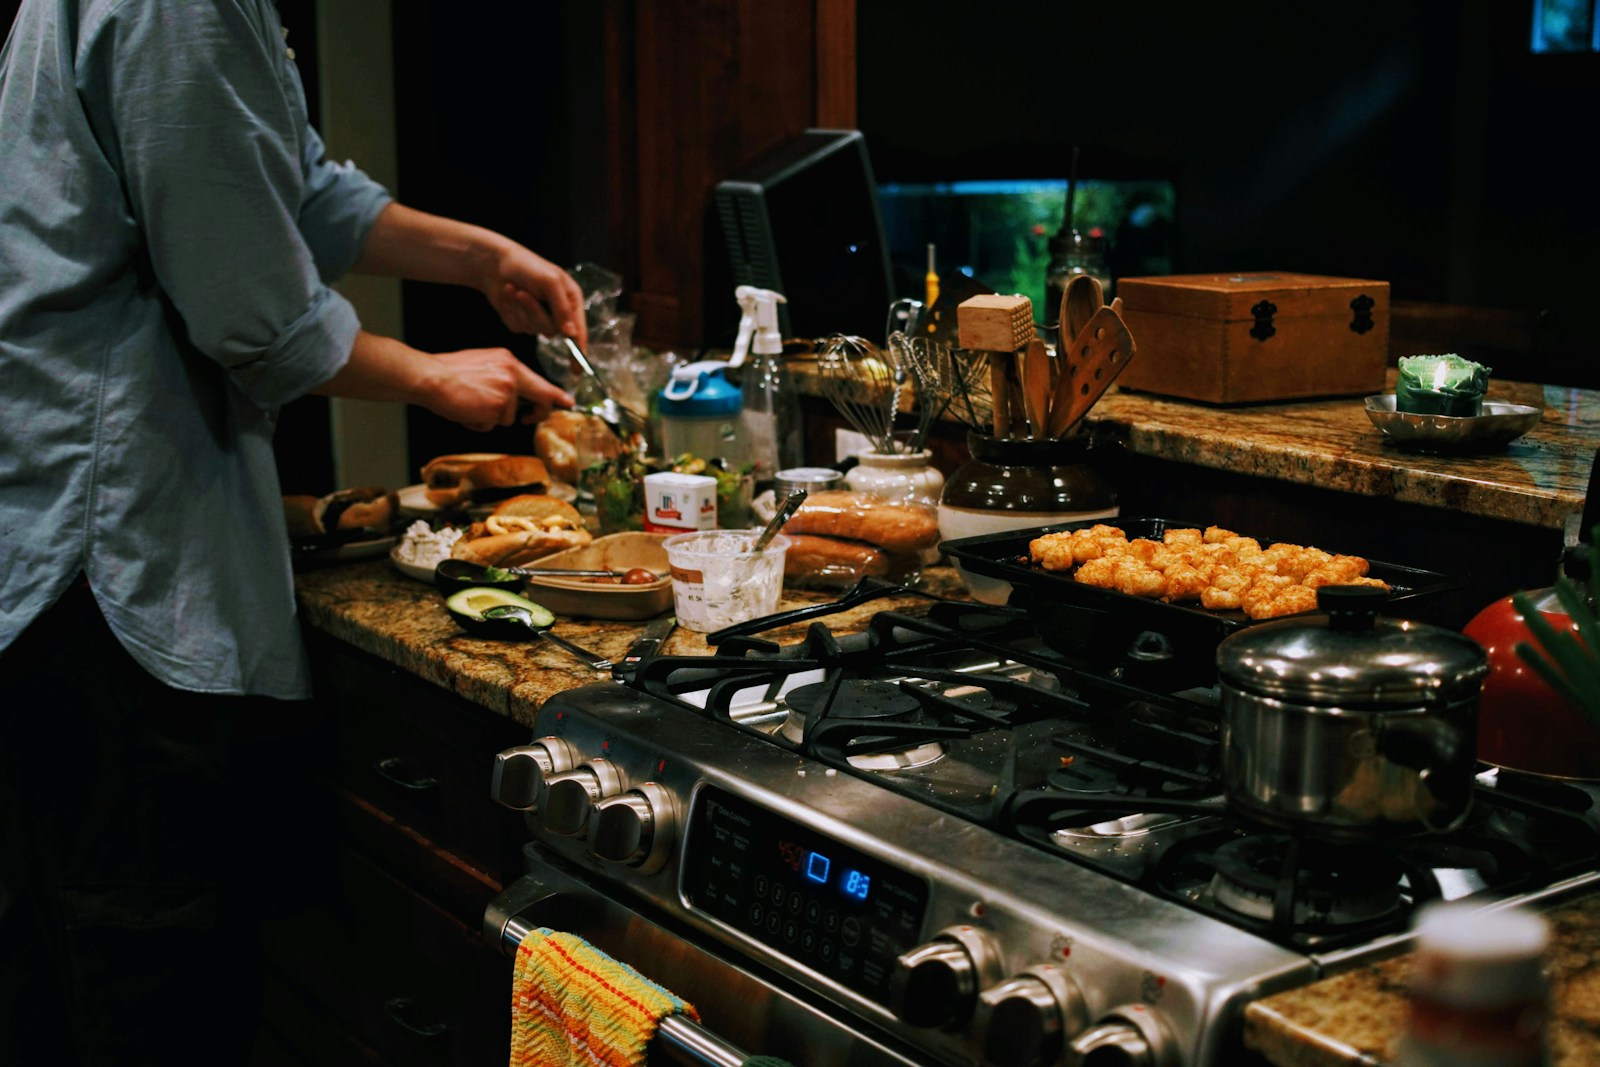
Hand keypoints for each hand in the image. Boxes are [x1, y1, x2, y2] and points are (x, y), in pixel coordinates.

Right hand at [424, 348, 573, 431]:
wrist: (430, 377)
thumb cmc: (449, 373)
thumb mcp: (483, 364)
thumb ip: (504, 377)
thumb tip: (516, 394)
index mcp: (509, 362)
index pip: (539, 380)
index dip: (556, 394)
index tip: (568, 402)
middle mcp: (513, 375)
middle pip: (540, 400)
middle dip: (537, 413)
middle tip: (528, 418)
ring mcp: (507, 392)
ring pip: (509, 418)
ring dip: (491, 418)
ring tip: (470, 405)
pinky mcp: (498, 408)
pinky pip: (493, 425)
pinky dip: (479, 424)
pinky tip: (466, 411)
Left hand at [485, 243, 589, 350]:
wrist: (493, 263)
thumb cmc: (526, 266)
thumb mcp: (549, 281)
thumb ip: (562, 308)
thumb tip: (572, 333)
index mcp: (571, 299)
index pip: (579, 330)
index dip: (579, 351)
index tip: (578, 370)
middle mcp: (557, 311)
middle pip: (552, 330)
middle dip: (535, 313)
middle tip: (523, 294)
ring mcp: (538, 318)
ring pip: (534, 329)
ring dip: (522, 309)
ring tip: (514, 289)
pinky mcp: (521, 322)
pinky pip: (519, 328)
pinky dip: (511, 312)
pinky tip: (508, 295)